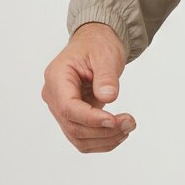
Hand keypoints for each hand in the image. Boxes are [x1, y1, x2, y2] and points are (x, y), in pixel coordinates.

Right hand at [41, 22, 135, 152]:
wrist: (95, 44)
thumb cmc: (97, 45)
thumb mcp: (105, 54)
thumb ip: (106, 76)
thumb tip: (108, 97)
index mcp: (56, 77)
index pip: (68, 107)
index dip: (91, 118)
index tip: (114, 120)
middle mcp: (54, 97)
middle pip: (74, 127)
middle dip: (103, 130)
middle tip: (130, 123)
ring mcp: (61, 109)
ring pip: (78, 137)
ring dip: (105, 139)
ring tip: (129, 126)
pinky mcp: (72, 117)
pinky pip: (84, 137)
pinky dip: (102, 140)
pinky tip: (120, 132)